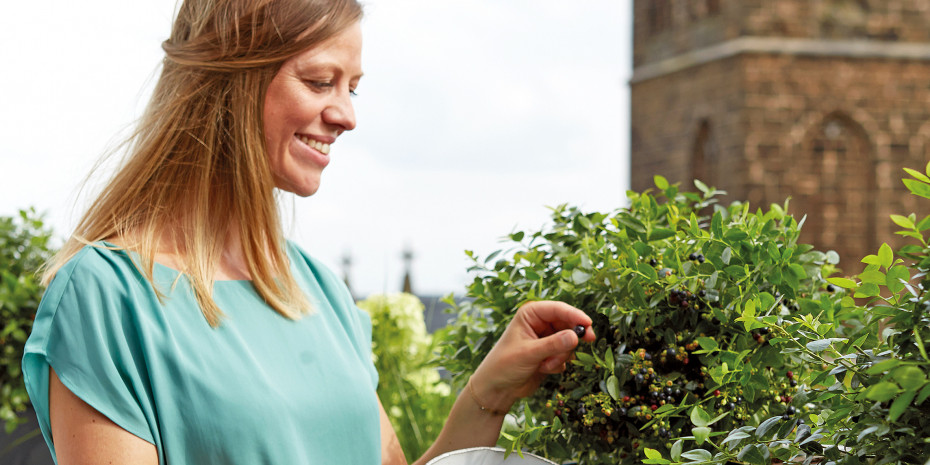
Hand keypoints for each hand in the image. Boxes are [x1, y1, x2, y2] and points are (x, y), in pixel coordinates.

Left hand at [469, 301, 594, 412]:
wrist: (498, 388)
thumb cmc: (505, 365)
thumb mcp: (529, 353)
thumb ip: (553, 345)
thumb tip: (576, 336)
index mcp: (530, 314)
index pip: (557, 309)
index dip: (574, 314)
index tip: (588, 323)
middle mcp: (540, 323)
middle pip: (568, 323)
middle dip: (573, 336)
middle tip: (589, 340)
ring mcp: (546, 338)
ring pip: (568, 341)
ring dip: (561, 355)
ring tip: (546, 365)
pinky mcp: (551, 353)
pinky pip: (565, 354)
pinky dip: (558, 363)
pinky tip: (544, 369)